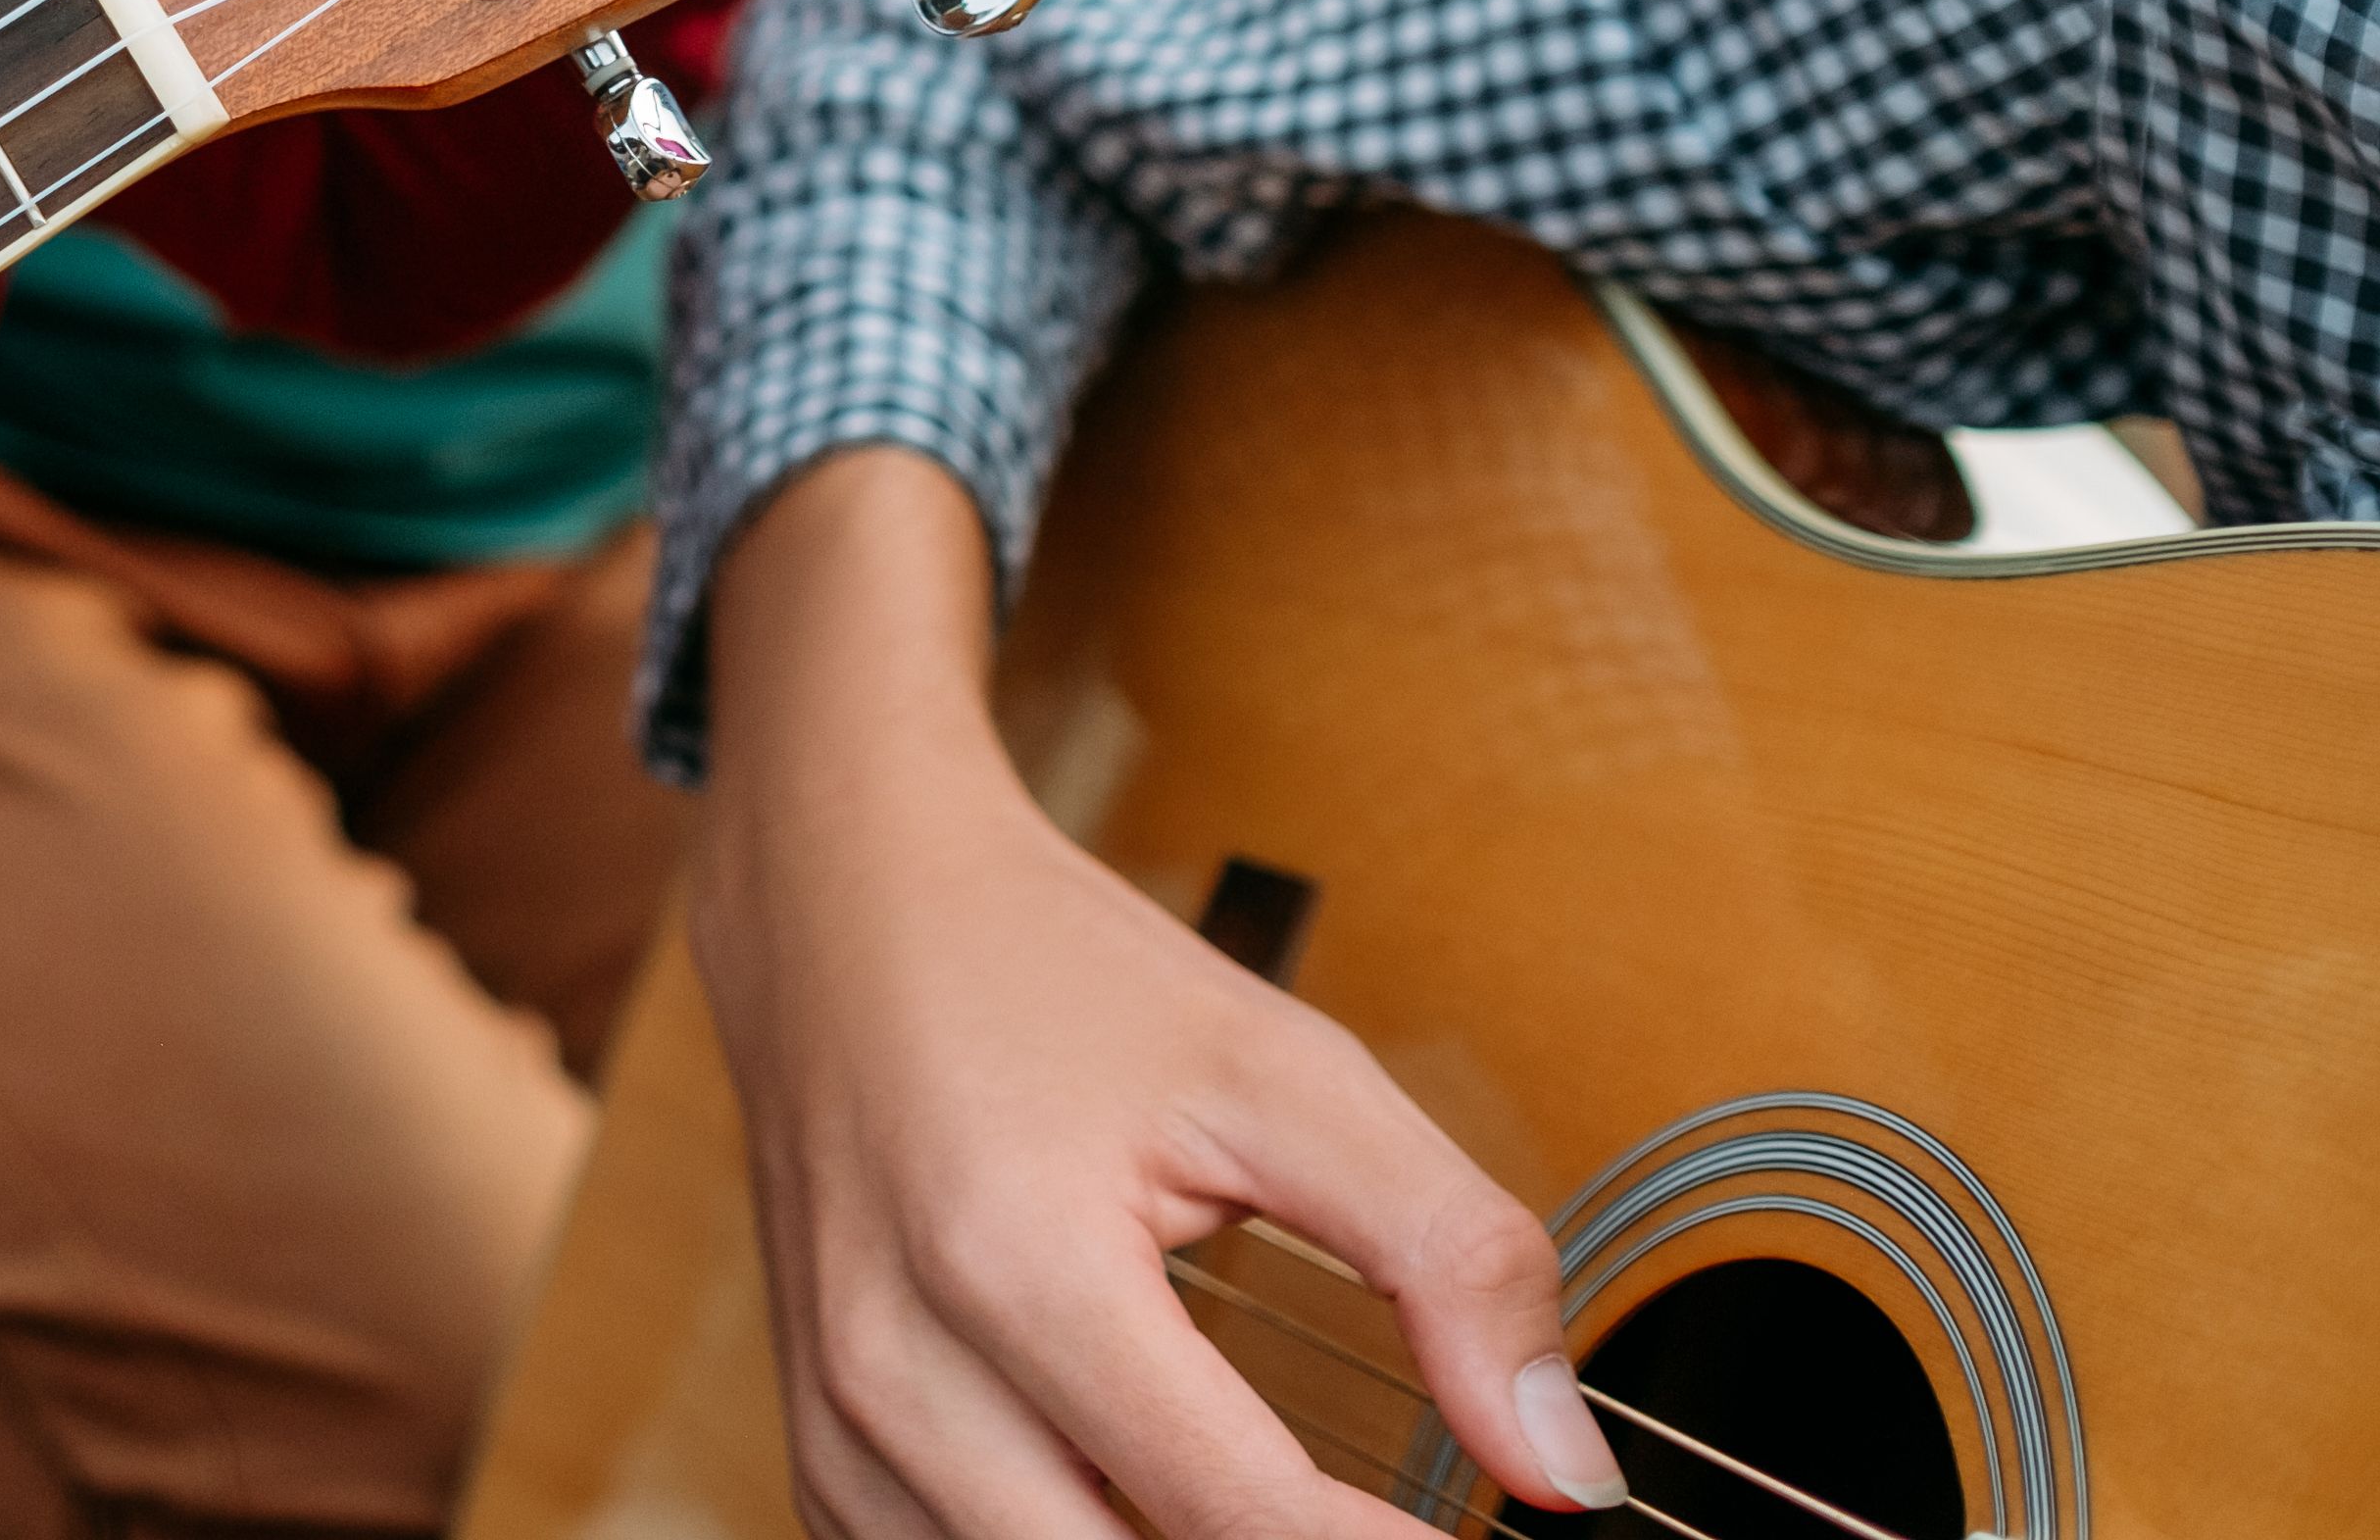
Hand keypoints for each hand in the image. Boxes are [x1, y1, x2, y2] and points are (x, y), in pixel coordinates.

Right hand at [692, 450, 1620, 1539]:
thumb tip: (1559, 1462)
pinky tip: (1135, 1509)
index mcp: (1017, 1262)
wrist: (840, 902)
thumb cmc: (1048, 971)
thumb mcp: (1280, 1069)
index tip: (1462, 1533)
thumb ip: (1445, 1256)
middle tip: (1366, 1517)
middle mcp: (898, 1367)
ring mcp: (841, 1418)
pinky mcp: (819, 1444)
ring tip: (1262, 1504)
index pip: (1240, 1515)